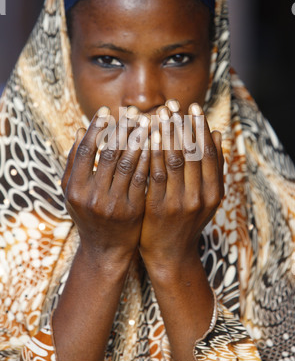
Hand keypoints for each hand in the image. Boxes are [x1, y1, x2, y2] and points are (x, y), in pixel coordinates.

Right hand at [61, 106, 149, 261]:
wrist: (106, 250)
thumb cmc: (89, 215)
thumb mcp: (73, 193)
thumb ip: (74, 163)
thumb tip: (81, 130)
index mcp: (75, 189)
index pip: (85, 150)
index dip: (97, 128)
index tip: (107, 110)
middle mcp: (92, 197)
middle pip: (108, 153)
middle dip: (121, 129)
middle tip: (133, 111)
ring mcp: (113, 204)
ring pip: (127, 163)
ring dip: (138, 139)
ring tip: (147, 121)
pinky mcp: (133, 209)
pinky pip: (142, 178)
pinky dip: (149, 158)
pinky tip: (155, 143)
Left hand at [139, 100, 223, 269]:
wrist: (170, 254)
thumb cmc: (187, 221)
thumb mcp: (207, 197)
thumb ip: (213, 168)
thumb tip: (217, 134)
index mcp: (215, 191)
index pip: (209, 152)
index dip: (200, 128)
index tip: (192, 107)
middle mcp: (201, 196)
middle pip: (192, 152)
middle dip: (182, 125)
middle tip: (173, 103)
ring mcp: (181, 202)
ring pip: (174, 159)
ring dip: (166, 133)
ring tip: (159, 113)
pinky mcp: (160, 206)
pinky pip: (156, 174)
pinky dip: (153, 153)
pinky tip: (147, 137)